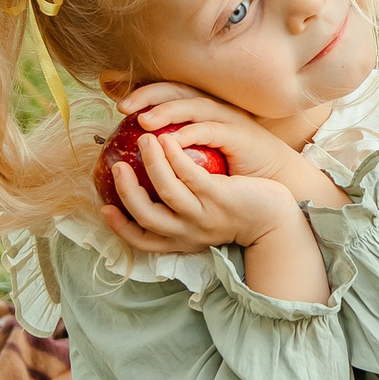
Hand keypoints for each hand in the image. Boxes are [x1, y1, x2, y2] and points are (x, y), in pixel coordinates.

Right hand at [100, 132, 297, 256]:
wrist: (273, 218)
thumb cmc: (235, 213)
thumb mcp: (203, 220)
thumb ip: (179, 213)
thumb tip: (151, 192)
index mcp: (180, 240)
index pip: (142, 240)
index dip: (120, 227)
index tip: (104, 208)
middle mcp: (188, 232)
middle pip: (146, 217)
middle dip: (126, 191)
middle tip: (117, 165)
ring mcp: (204, 215)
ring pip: (166, 192)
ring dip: (150, 164)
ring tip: (144, 139)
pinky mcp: (219, 196)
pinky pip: (190, 175)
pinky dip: (174, 157)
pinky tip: (167, 139)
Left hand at [115, 85, 343, 204]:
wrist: (271, 179)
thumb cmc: (231, 168)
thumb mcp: (197, 154)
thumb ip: (173, 146)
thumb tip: (136, 150)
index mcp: (200, 109)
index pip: (168, 91)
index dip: (143, 91)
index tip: (117, 101)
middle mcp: (212, 108)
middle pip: (176, 90)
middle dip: (148, 94)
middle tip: (123, 105)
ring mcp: (226, 119)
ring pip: (192, 106)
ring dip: (166, 111)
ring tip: (144, 121)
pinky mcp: (238, 134)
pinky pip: (211, 129)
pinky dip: (191, 133)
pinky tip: (173, 141)